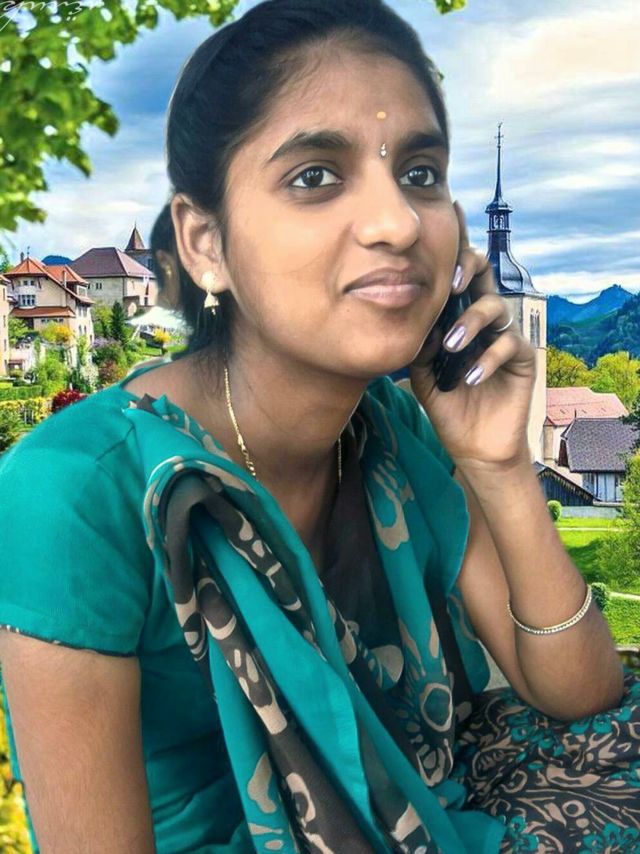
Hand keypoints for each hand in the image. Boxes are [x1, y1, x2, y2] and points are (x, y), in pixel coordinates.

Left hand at [408, 201, 536, 473]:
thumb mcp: (421, 368)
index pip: (457, 274)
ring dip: (470, 323)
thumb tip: (408, 308)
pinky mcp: (521, 358)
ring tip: (451, 347)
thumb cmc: (445, 402)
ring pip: (495, 306)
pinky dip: (486, 358)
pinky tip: (469, 378)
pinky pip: (508, 344)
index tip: (449, 212)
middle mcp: (483, 317)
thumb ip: (418, 337)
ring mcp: (504, 335)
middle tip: (449, 281)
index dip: (456, 245)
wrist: (471, 442)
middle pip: (482, 275)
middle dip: (467, 268)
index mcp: (458, 314)